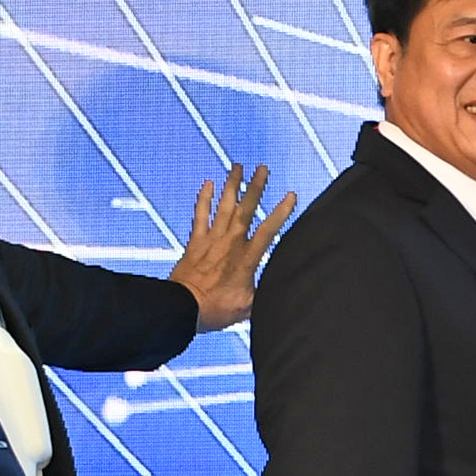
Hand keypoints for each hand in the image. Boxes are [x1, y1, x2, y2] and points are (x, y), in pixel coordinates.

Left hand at [170, 163, 299, 329]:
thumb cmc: (216, 309)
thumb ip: (261, 292)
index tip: (291, 195)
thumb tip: (273, 290)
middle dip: (255, 187)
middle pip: (246, 209)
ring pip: (224, 206)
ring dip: (232, 186)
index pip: (268, 230)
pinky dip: (204, 199)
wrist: (183, 308)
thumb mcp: (248, 306)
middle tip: (263, 169)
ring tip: (238, 167)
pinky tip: (208, 184)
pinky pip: (200, 215)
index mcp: (247, 258)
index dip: (280, 212)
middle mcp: (231, 243)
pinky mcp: (195, 242)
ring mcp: (212, 239)